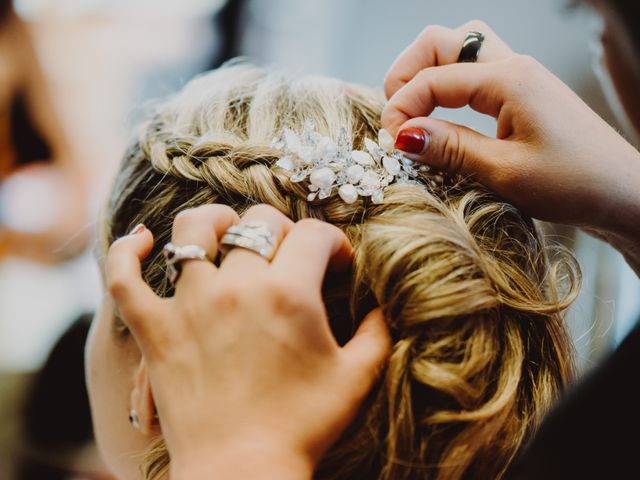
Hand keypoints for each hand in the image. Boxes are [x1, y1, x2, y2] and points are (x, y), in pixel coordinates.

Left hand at [105, 204, 390, 479]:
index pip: (314, 234)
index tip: (336, 262)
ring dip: (212, 223)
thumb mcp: (356, 379)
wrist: (242, 472)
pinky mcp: (155, 330)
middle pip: (259, 222)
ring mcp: (190, 305)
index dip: (332, 241)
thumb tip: (382, 306)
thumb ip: (378, 333)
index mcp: (289, 294)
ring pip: (191, 231)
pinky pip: (124, 278)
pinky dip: (126, 254)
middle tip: (288, 255)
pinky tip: (140, 240)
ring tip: (225, 232)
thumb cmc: (302, 428)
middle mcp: (238, 287)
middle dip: (282, 229)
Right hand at [382, 21, 639, 238]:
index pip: (434, 78)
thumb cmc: (573, 184)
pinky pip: (475, 73)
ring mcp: (520, 77)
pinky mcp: (524, 94)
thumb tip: (402, 135)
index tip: (387, 141)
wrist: (623, 193)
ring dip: (428, 73)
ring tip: (413, 111)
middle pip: (443, 42)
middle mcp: (513, 66)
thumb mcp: (504, 171)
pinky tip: (443, 116)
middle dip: (407, 71)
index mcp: (508, 79)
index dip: (401, 106)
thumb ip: (450, 148)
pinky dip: (448, 86)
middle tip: (394, 114)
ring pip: (459, 50)